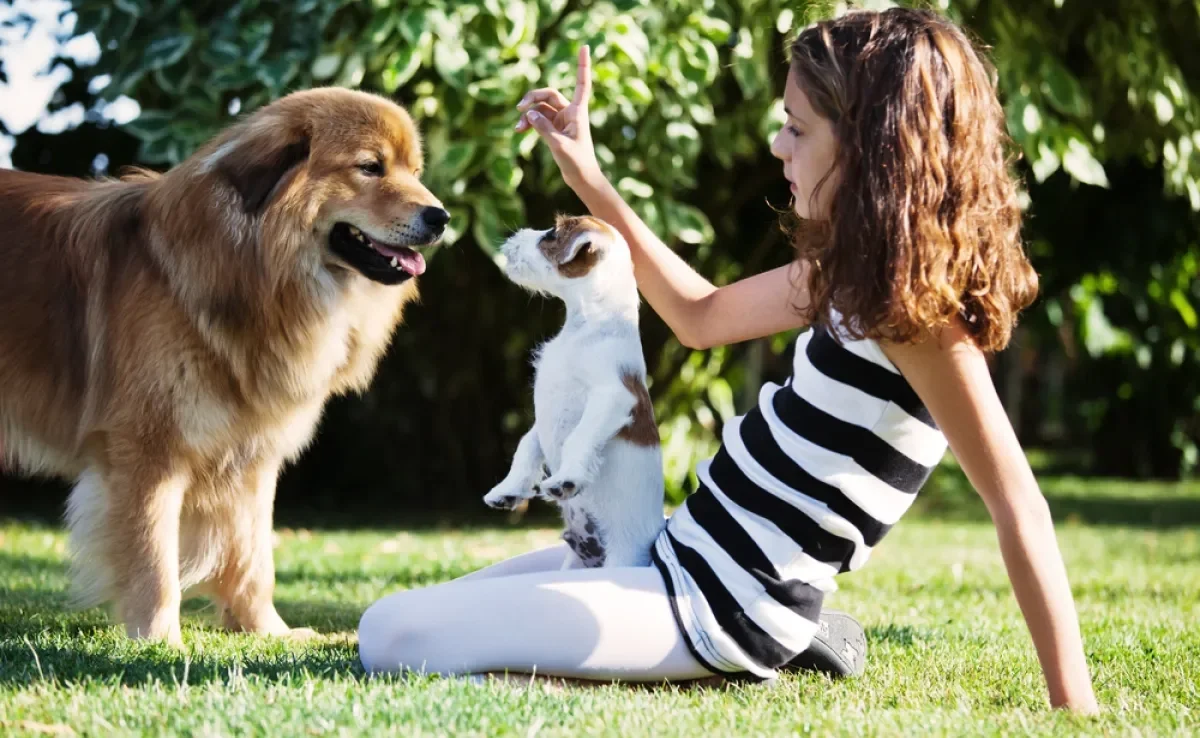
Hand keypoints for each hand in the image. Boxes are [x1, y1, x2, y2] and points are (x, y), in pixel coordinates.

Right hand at [516, 45, 602, 190]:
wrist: (582, 179)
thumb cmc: (577, 162)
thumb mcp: (559, 145)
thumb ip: (543, 128)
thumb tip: (529, 114)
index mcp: (578, 112)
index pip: (581, 83)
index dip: (582, 64)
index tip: (584, 46)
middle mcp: (570, 112)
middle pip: (549, 94)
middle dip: (533, 98)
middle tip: (520, 107)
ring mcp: (561, 121)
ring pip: (540, 108)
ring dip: (528, 114)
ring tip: (518, 127)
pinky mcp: (554, 130)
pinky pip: (538, 119)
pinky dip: (529, 122)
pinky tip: (519, 129)